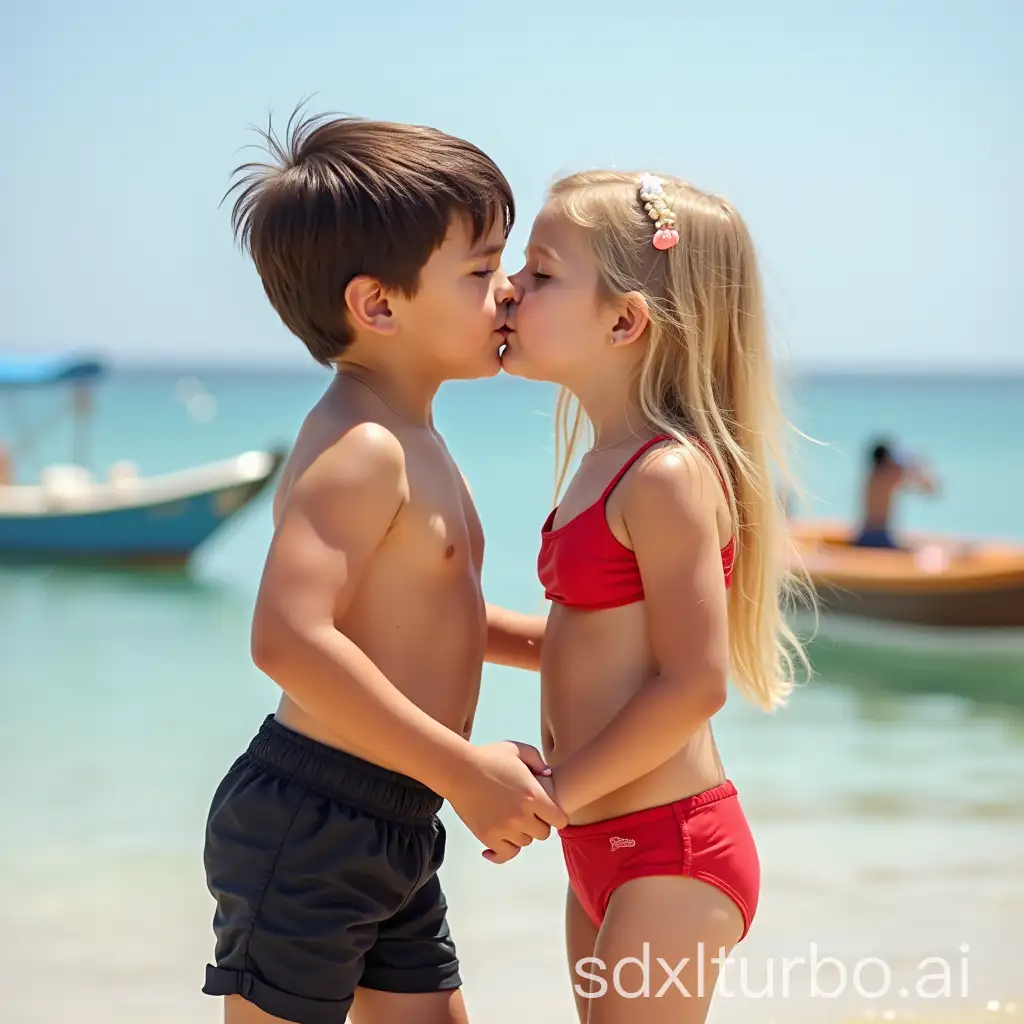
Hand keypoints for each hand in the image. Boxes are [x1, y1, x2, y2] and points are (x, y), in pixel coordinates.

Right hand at [446, 740, 567, 864]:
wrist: (458, 769)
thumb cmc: (488, 757)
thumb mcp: (516, 750)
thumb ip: (537, 760)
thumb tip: (548, 775)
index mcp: (533, 795)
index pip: (559, 820)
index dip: (555, 815)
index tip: (547, 810)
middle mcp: (521, 815)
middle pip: (542, 834)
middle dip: (538, 823)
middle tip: (526, 812)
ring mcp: (504, 828)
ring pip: (524, 842)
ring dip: (520, 833)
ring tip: (510, 818)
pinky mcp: (488, 836)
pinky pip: (505, 854)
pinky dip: (504, 850)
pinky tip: (499, 840)